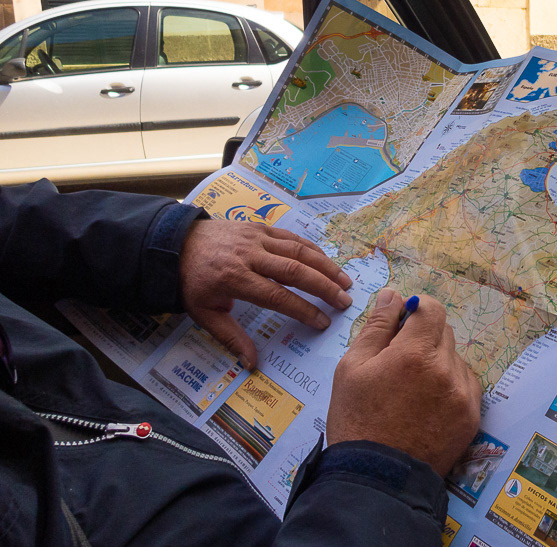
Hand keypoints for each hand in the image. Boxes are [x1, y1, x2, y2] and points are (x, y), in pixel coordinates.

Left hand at [179, 220, 352, 368]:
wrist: (176, 243)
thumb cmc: (192, 282)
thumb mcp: (204, 314)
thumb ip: (231, 337)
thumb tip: (252, 364)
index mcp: (235, 279)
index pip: (277, 295)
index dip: (302, 309)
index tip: (322, 322)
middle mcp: (249, 256)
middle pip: (295, 270)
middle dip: (324, 286)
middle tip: (345, 301)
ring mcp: (257, 238)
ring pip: (298, 250)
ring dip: (325, 265)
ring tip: (345, 281)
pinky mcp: (261, 227)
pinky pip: (292, 237)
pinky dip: (312, 249)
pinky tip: (326, 261)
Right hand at [326, 289, 481, 475]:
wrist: (377, 478)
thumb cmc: (357, 420)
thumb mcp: (352, 368)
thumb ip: (377, 327)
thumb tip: (394, 295)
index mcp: (414, 354)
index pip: (431, 309)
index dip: (417, 310)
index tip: (404, 322)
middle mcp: (445, 370)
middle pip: (444, 332)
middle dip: (423, 338)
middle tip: (399, 361)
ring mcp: (462, 395)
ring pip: (455, 359)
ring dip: (437, 362)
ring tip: (411, 389)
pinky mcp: (471, 415)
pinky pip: (466, 384)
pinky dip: (450, 385)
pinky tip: (427, 402)